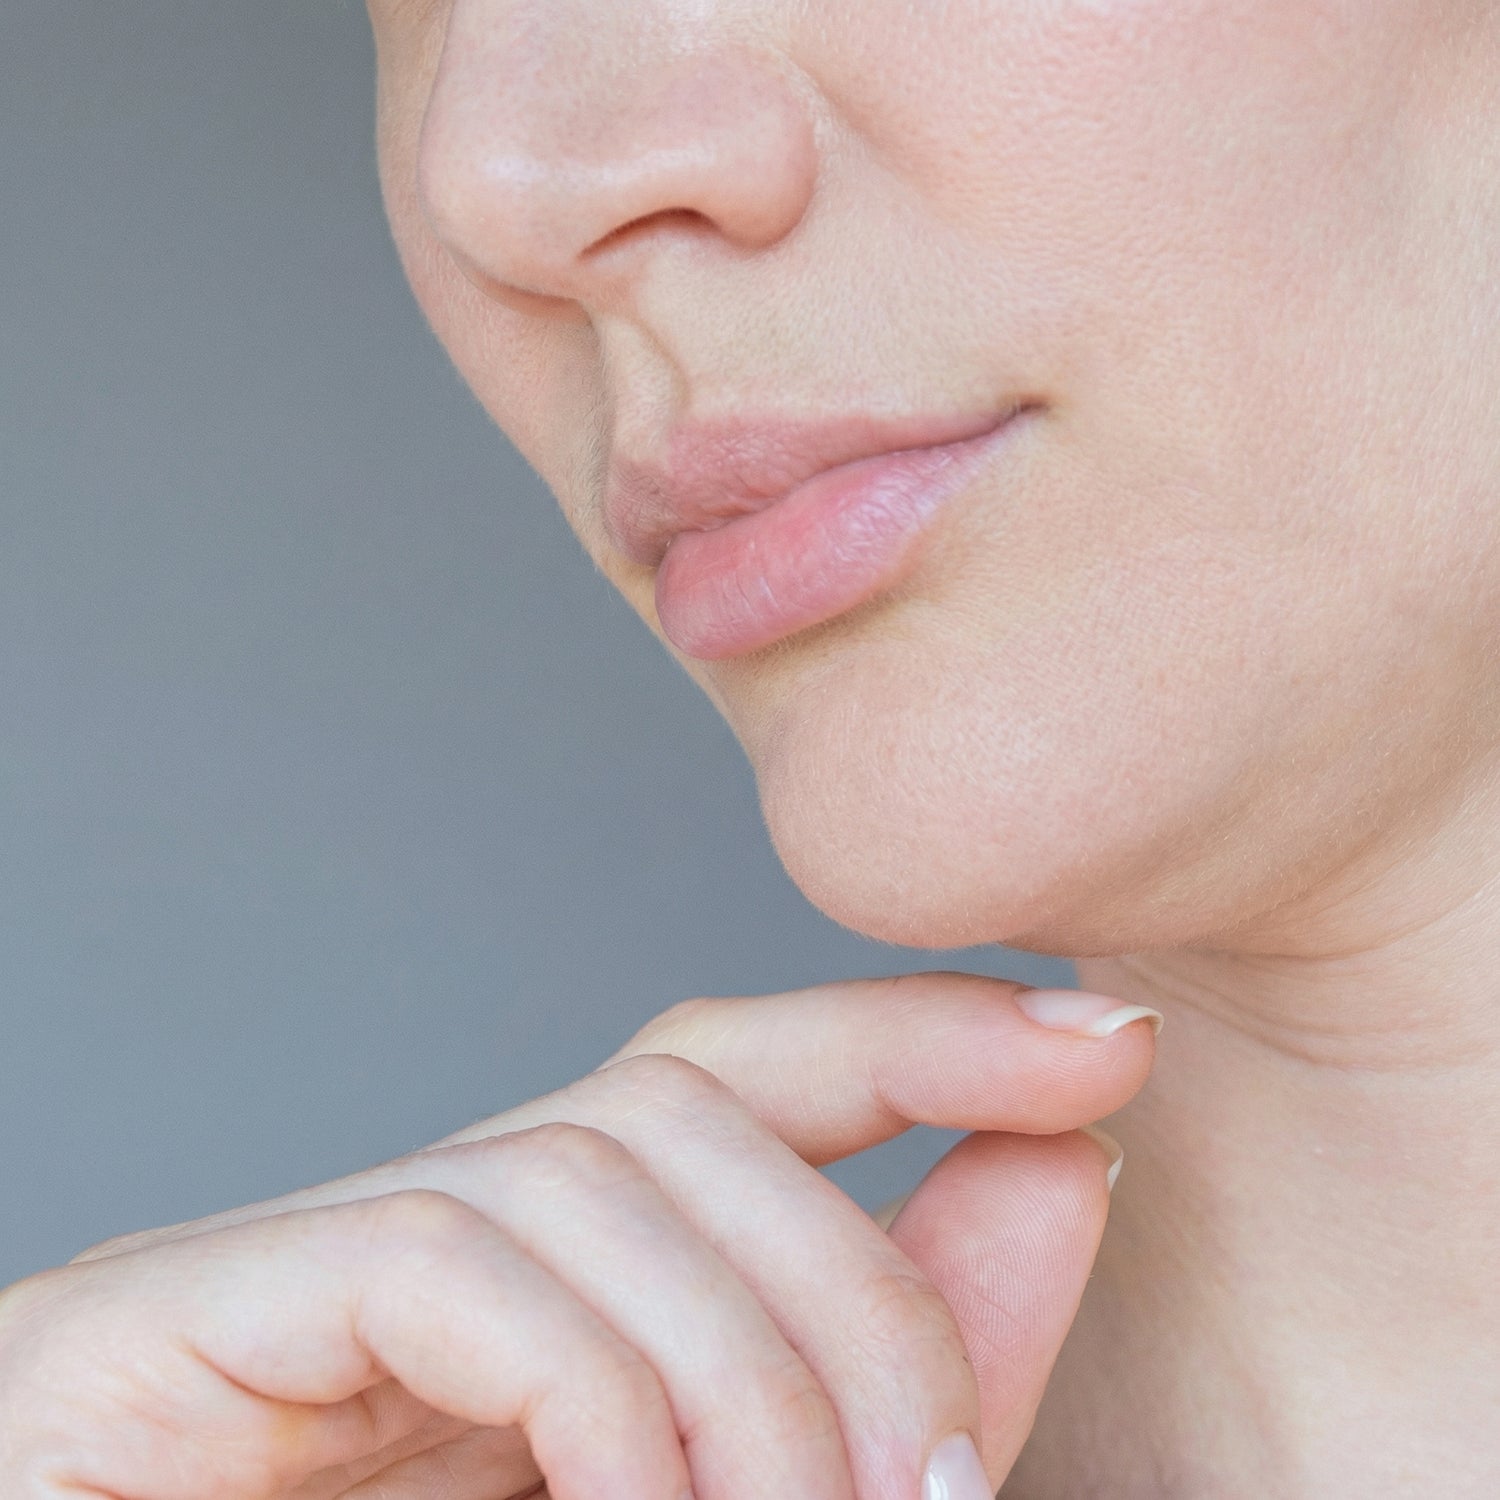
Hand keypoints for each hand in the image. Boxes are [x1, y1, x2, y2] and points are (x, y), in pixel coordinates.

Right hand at [0, 972, 1157, 1499]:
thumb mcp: (738, 1486)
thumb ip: (892, 1344)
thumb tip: (1064, 1171)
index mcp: (566, 1252)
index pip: (746, 1061)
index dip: (922, 1030)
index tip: (1107, 1043)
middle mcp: (450, 1208)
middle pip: (685, 1105)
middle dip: (857, 1284)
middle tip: (936, 1488)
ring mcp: (322, 1247)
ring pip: (593, 1175)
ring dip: (745, 1372)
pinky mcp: (202, 1301)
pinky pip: (451, 1264)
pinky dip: (597, 1395)